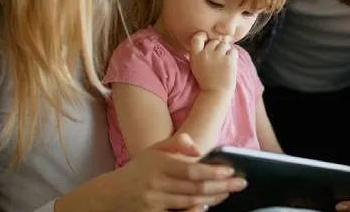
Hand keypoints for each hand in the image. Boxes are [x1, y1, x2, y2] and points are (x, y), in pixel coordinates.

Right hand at [105, 133, 246, 211]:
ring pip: (190, 203)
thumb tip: (198, 149)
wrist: (109, 195)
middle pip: (195, 188)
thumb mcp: (154, 150)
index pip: (191, 170)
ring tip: (227, 193)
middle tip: (239, 184)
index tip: (230, 171)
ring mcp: (153, 203)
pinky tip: (205, 207)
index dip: (213, 172)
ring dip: (212, 199)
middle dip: (221, 186)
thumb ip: (177, 143)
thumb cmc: (138, 170)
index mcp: (158, 164)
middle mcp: (156, 184)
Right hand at [189, 32, 236, 92]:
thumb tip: (214, 38)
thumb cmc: (207, 79)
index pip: (197, 37)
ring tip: (223, 64)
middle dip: (218, 48)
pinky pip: (233, 51)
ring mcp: (217, 56)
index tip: (206, 43)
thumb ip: (202, 51)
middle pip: (214, 41)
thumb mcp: (197, 65)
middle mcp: (205, 54)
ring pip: (224, 45)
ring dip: (226, 52)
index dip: (203, 36)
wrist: (215, 93)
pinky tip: (229, 65)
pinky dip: (233, 57)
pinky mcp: (228, 60)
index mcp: (195, 55)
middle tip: (217, 62)